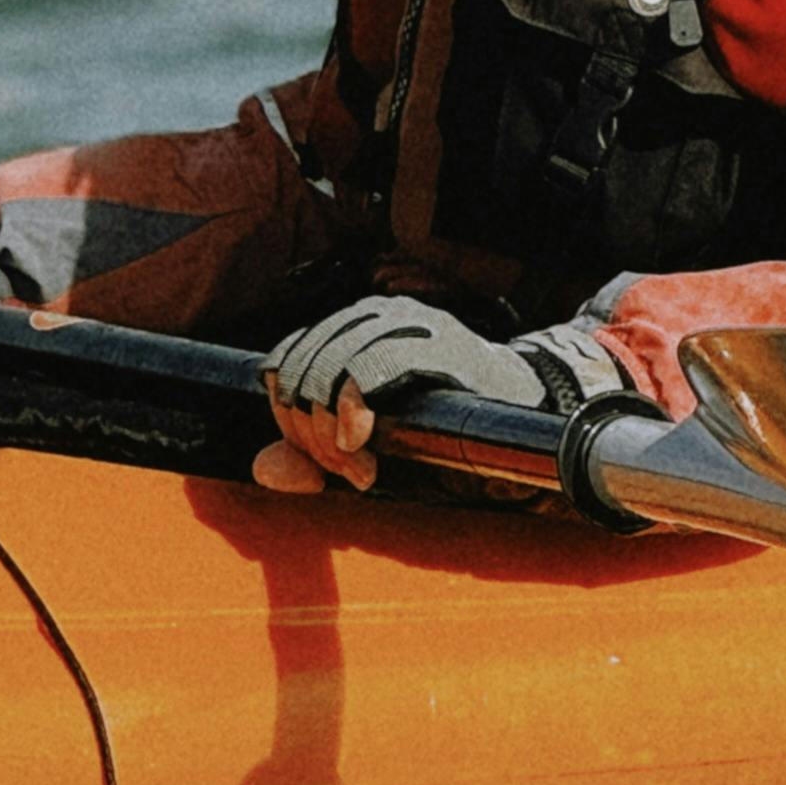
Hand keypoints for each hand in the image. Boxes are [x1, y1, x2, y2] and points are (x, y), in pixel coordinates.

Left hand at [256, 294, 560, 496]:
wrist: (524, 425)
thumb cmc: (441, 436)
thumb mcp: (367, 452)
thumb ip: (312, 459)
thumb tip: (262, 468)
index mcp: (352, 328)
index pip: (285, 359)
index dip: (285, 416)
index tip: (316, 460)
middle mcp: (376, 314)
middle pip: (302, 364)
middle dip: (307, 428)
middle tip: (342, 470)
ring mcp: (410, 322)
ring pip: (331, 362)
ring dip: (330, 425)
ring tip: (356, 464)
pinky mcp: (440, 342)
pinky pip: (374, 362)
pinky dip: (355, 405)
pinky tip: (359, 438)